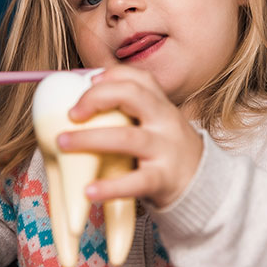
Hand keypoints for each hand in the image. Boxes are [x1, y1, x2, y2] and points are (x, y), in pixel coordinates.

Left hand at [57, 66, 202, 208]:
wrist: (204, 187)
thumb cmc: (166, 153)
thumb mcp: (156, 125)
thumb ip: (128, 113)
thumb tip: (79, 107)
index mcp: (161, 106)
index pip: (139, 79)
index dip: (110, 76)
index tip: (87, 82)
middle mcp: (166, 121)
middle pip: (134, 95)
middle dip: (97, 98)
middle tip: (71, 114)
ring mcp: (166, 150)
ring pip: (128, 137)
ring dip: (90, 139)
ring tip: (63, 143)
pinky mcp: (164, 179)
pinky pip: (136, 181)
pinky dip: (110, 186)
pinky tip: (89, 191)